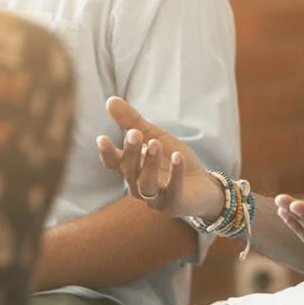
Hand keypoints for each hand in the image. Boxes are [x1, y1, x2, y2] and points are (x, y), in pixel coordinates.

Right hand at [95, 97, 222, 219]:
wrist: (201, 185)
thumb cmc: (171, 159)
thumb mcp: (153, 136)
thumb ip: (132, 121)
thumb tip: (110, 99)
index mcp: (131, 169)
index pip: (113, 163)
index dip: (106, 153)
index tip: (102, 138)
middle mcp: (138, 185)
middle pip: (129, 171)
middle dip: (131, 152)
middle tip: (134, 134)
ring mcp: (156, 198)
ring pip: (146, 184)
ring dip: (149, 164)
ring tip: (155, 144)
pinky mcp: (175, 204)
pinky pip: (173, 191)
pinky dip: (175, 174)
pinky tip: (177, 157)